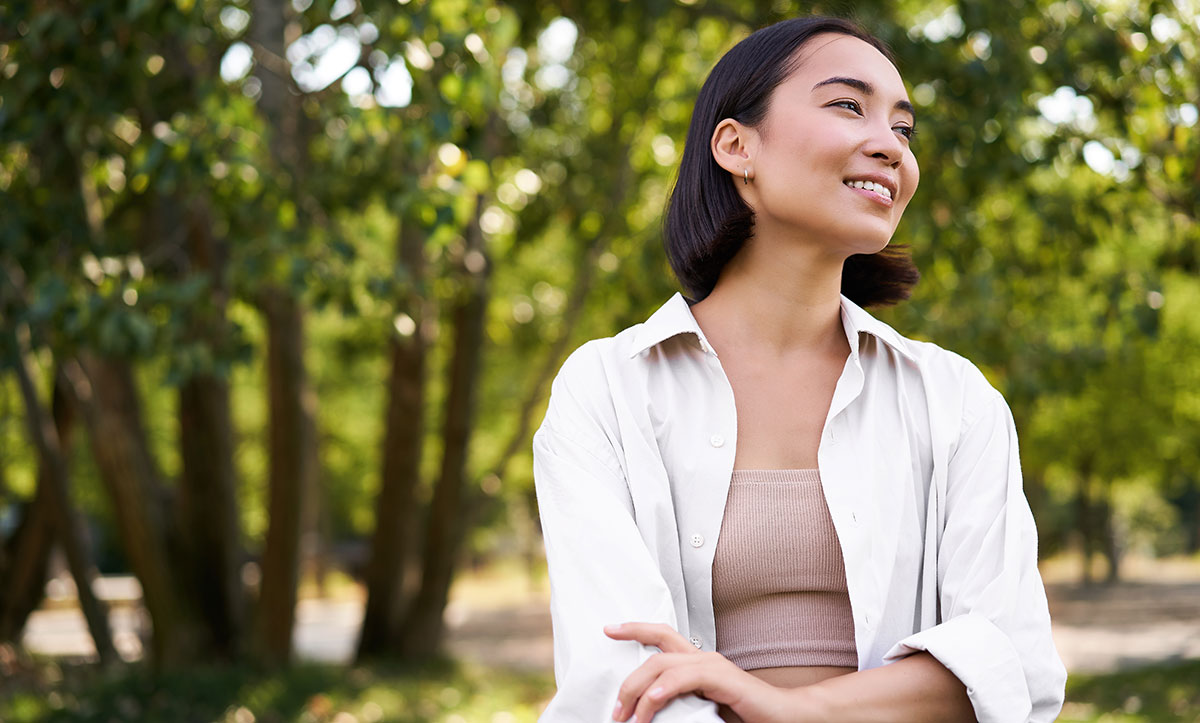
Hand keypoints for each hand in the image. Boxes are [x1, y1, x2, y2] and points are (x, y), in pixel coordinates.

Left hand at [603, 622, 797, 722]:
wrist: (786, 718)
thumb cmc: (745, 715)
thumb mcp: (703, 709)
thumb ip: (680, 704)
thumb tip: (647, 713)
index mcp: (698, 663)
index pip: (662, 637)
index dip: (635, 629)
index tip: (609, 630)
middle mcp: (704, 658)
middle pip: (656, 651)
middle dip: (629, 678)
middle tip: (615, 707)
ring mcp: (714, 667)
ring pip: (664, 664)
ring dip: (640, 691)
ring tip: (629, 716)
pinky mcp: (724, 680)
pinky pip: (687, 678)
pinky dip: (665, 689)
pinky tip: (652, 702)